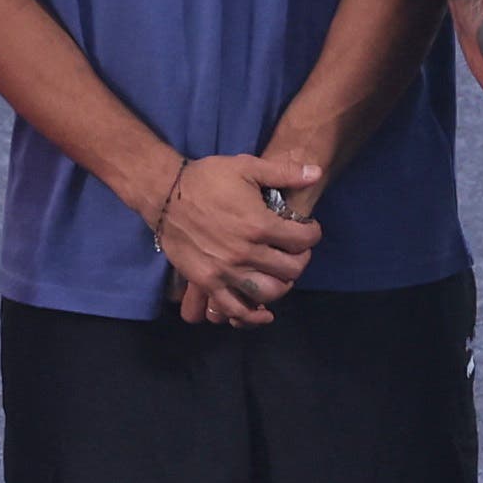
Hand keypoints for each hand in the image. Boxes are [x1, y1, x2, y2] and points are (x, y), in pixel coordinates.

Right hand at [149, 155, 325, 324]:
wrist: (165, 194)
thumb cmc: (207, 178)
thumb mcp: (247, 167)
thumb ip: (284, 172)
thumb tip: (317, 172)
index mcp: (259, 224)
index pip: (302, 240)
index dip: (312, 234)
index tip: (308, 230)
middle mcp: (245, 252)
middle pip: (290, 270)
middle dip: (300, 260)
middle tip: (296, 251)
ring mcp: (226, 271)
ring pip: (268, 293)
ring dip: (282, 286)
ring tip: (281, 274)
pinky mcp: (207, 282)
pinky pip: (234, 309)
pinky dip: (253, 316)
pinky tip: (264, 313)